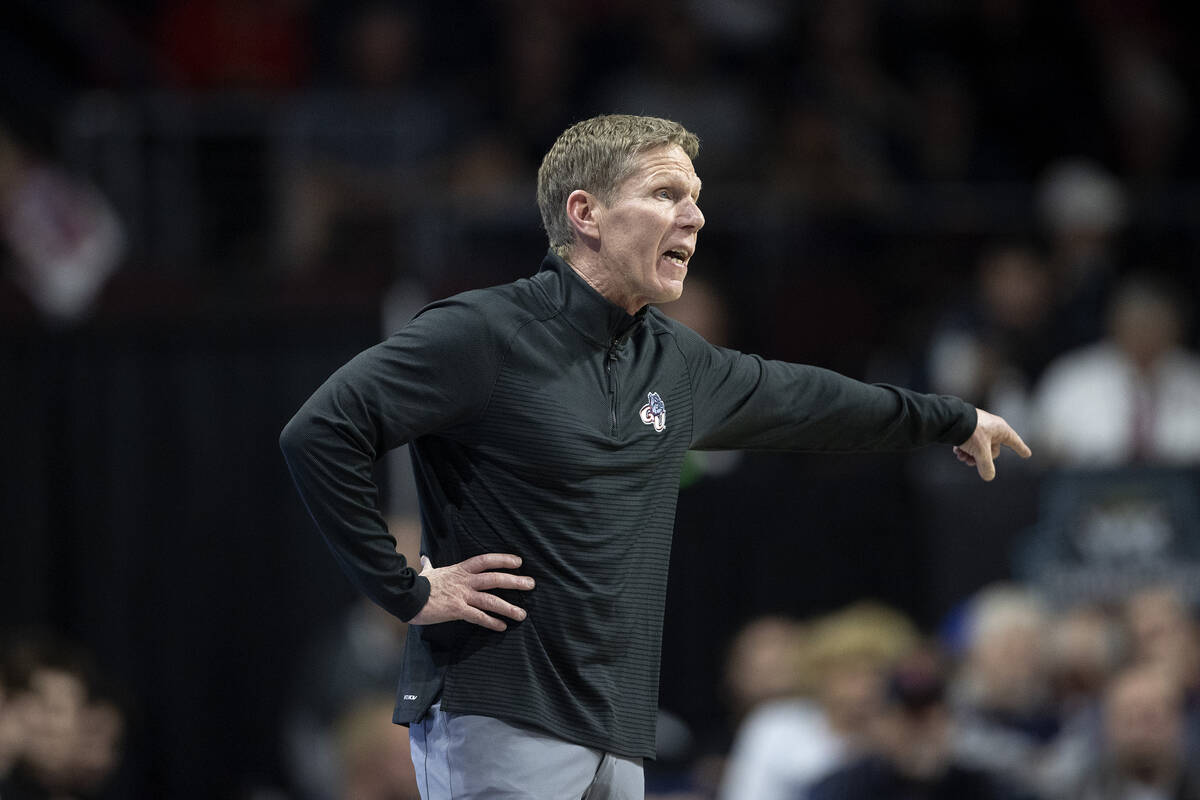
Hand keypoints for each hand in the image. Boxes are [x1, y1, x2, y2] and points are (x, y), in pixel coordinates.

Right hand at [409, 553, 534, 630]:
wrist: (406, 596)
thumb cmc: (417, 585)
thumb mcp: (427, 572)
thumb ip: (429, 565)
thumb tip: (425, 558)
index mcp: (460, 570)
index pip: (485, 561)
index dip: (502, 560)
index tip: (518, 562)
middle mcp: (465, 581)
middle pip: (495, 578)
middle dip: (514, 581)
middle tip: (531, 584)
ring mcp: (462, 596)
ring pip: (490, 600)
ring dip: (508, 607)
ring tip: (522, 614)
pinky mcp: (457, 610)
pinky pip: (478, 617)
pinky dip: (491, 622)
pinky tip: (502, 626)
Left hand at [953, 408, 1031, 480]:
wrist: (949, 418)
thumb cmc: (970, 431)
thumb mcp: (980, 451)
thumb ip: (986, 466)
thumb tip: (988, 476)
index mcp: (1000, 429)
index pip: (1014, 441)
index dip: (1020, 449)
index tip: (1027, 455)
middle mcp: (992, 428)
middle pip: (993, 450)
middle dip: (982, 459)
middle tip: (971, 460)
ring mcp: (979, 428)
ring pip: (979, 449)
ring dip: (971, 456)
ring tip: (962, 457)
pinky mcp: (967, 429)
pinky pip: (970, 444)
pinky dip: (965, 449)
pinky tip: (957, 451)